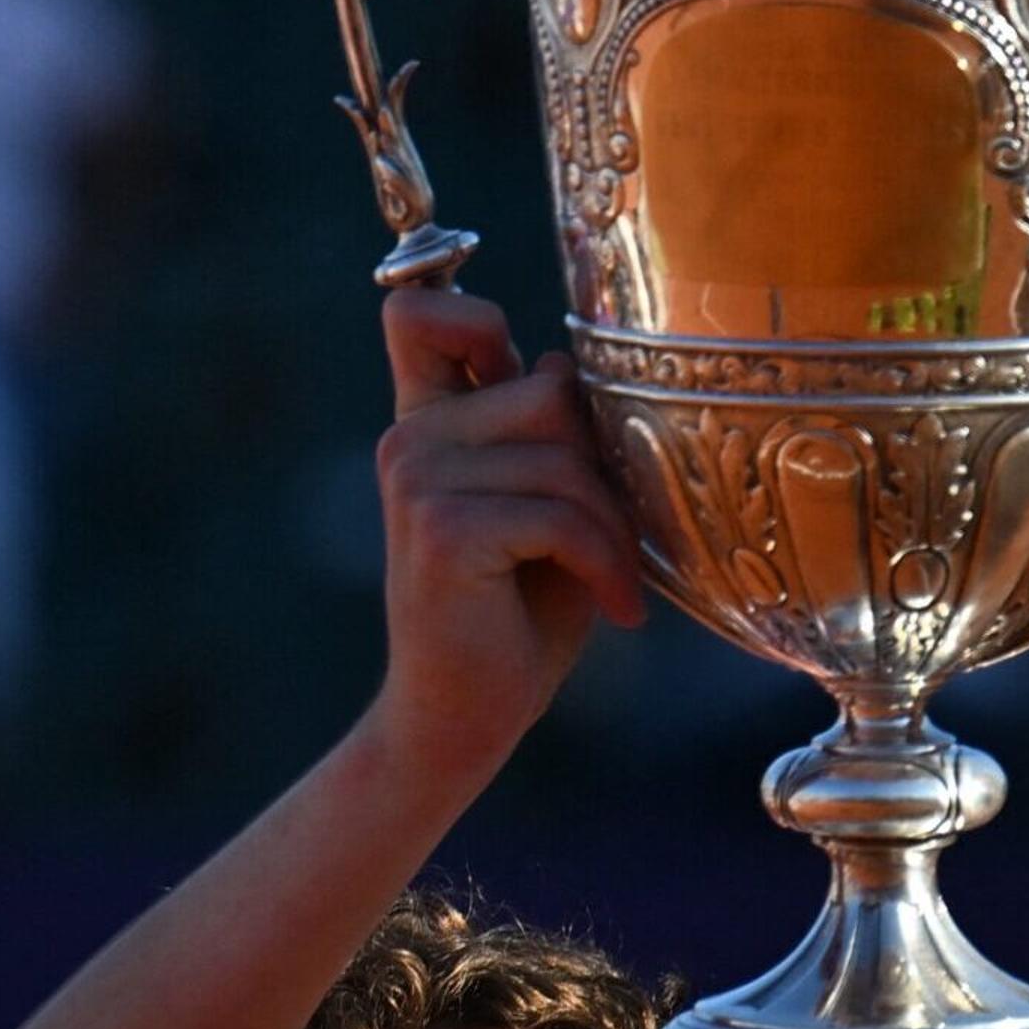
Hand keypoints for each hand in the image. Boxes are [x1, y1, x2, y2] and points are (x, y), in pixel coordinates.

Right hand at [364, 289, 648, 781]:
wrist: (461, 717)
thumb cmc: (517, 613)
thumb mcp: (544, 505)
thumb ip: (550, 434)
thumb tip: (566, 367)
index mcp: (427, 423)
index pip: (419, 311)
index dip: (475, 315)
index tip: (519, 370)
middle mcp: (410, 440)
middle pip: (549, 390)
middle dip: (603, 466)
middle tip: (619, 538)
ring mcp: (417, 480)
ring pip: (565, 457)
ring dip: (614, 527)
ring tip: (617, 582)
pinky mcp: (441, 530)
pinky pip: (560, 514)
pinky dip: (606, 565)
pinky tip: (618, 609)